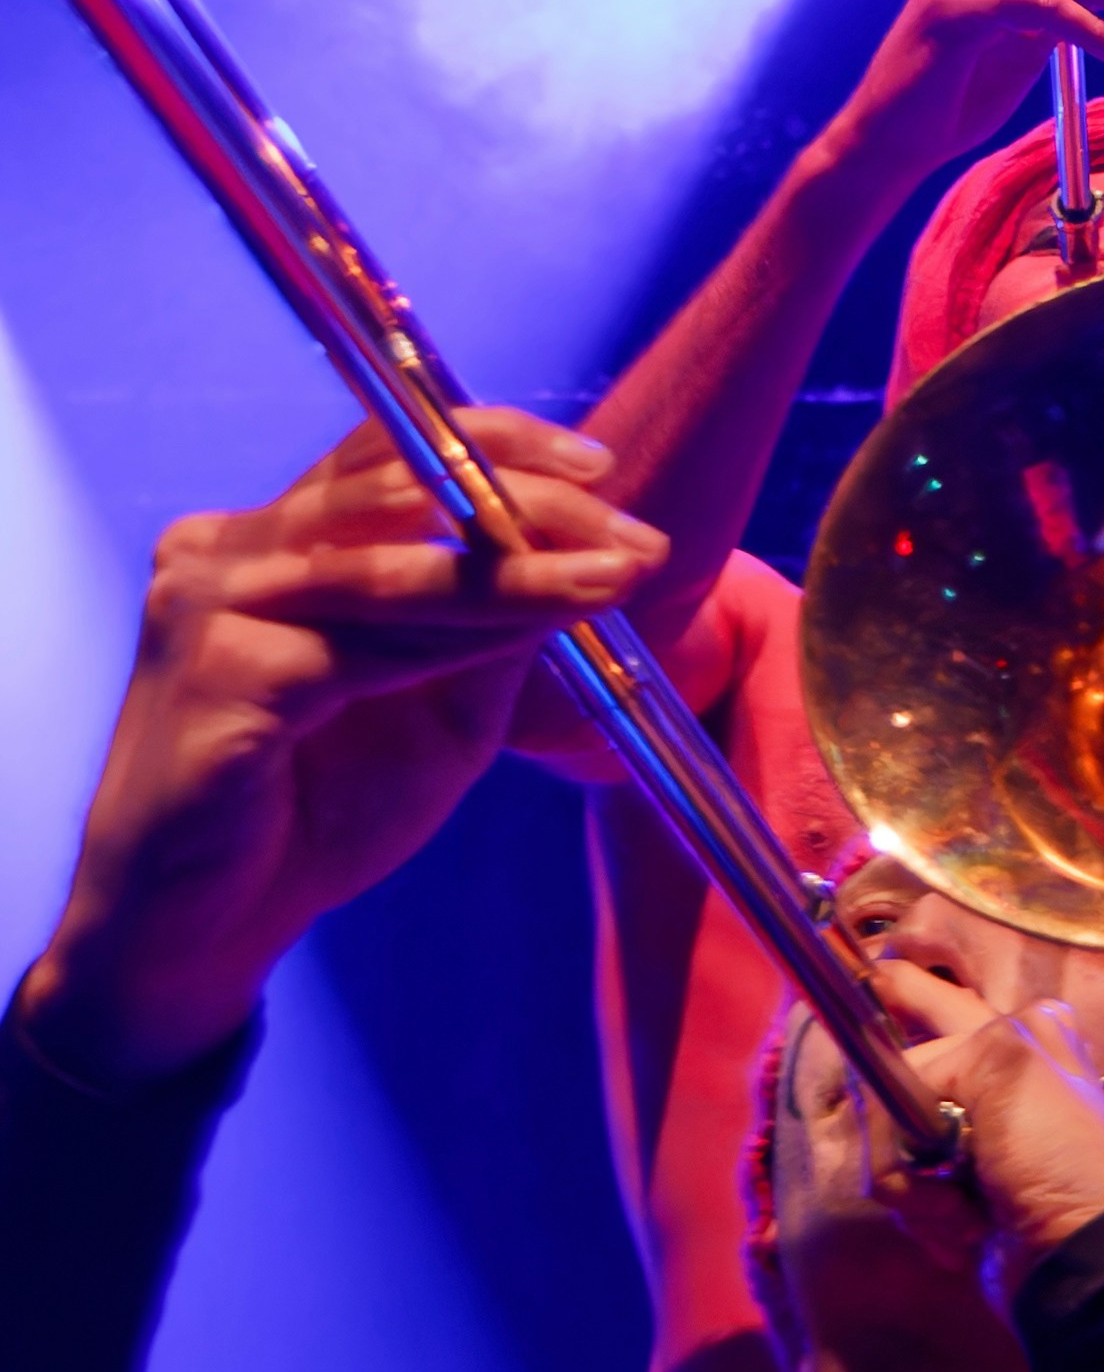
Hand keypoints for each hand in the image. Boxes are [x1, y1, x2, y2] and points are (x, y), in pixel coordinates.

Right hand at [24, 419, 664, 1084]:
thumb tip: (583, 557)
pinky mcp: (214, 678)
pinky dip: (457, 636)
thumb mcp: (437, 710)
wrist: (205, 925)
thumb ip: (491, 632)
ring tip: (613, 573)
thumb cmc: (314, 814)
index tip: (601, 473)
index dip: (496, 446)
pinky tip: (536, 630)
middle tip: (631, 532)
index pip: (385, 454)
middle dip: (527, 503)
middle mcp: (225, 553)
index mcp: (269, 543)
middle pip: (390, 487)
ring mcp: (208, 608)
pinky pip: (357, 648)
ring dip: (513, 569)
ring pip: (384, 565)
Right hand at [784, 936, 1103, 1296]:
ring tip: (963, 1212)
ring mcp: (974, 1141)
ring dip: (916, 1191)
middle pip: (894, 1090)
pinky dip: (928, 1221)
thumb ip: (936, 1055)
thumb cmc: (1055, 1155)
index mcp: (1017, 1033)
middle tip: (924, 1163)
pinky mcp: (958, 1194)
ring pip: (892, 1149)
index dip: (893, 1074)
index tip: (891, 1104)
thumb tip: (891, 1098)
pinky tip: (968, 1234)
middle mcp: (994, 1080)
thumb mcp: (1007, 1067)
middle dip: (894, 1138)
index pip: (917, 1026)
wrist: (1078, 1257)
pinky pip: (906, 1195)